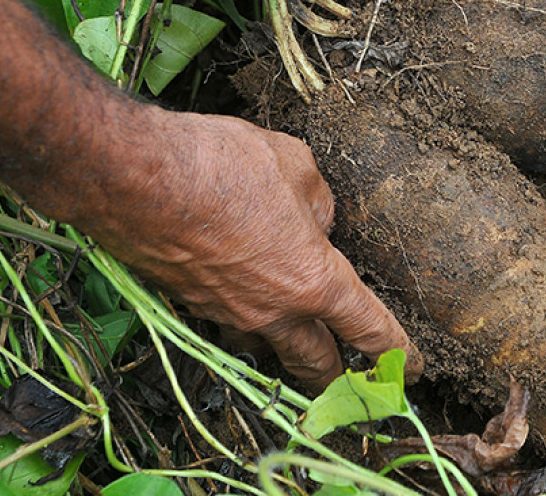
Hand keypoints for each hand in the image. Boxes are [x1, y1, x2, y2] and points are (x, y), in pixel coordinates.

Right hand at [99, 108, 418, 388]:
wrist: (135, 178)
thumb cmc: (223, 165)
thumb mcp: (296, 164)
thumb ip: (319, 200)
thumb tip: (317, 218)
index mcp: (314, 280)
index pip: (368, 328)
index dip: (395, 352)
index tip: (410, 368)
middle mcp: (272, 310)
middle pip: (315, 362)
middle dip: (338, 376)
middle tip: (351, 381)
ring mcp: (226, 313)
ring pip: (265, 348)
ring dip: (284, 350)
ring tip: (296, 341)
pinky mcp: (188, 303)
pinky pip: (226, 323)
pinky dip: (241, 318)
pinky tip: (241, 294)